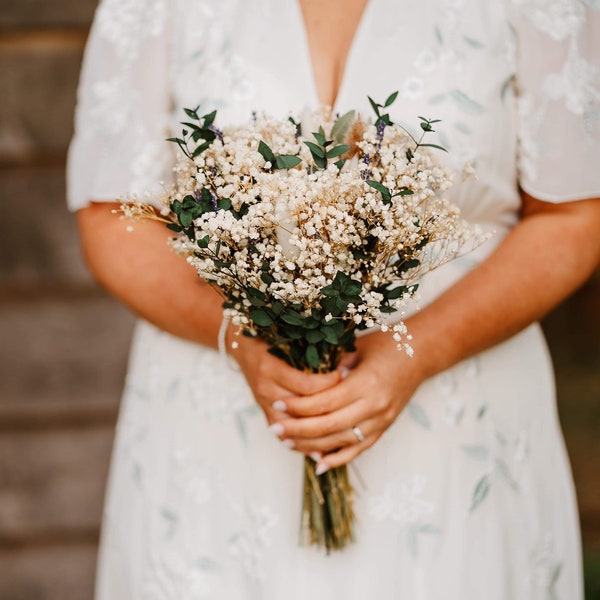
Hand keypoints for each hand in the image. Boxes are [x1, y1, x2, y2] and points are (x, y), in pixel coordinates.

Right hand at [228, 328, 342, 435]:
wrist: (241, 346)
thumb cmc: (268, 338)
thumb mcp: (287, 339)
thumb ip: (310, 350)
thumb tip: (344, 359)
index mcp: (271, 368)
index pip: (307, 385)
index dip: (329, 383)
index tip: (346, 375)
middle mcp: (265, 389)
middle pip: (301, 409)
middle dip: (328, 409)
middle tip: (351, 406)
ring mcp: (263, 403)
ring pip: (292, 428)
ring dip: (315, 435)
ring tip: (340, 436)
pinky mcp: (264, 413)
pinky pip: (283, 435)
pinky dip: (301, 444)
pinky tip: (318, 451)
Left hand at [270, 329, 426, 470]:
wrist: (423, 353)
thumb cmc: (387, 344)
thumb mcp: (356, 346)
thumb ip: (331, 362)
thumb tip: (300, 375)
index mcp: (366, 383)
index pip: (324, 402)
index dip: (299, 407)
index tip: (278, 405)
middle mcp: (375, 406)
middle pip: (329, 426)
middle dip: (298, 429)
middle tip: (275, 429)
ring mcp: (382, 420)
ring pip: (341, 441)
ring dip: (312, 445)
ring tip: (287, 443)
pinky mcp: (385, 428)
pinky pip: (359, 449)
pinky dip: (338, 458)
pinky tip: (318, 464)